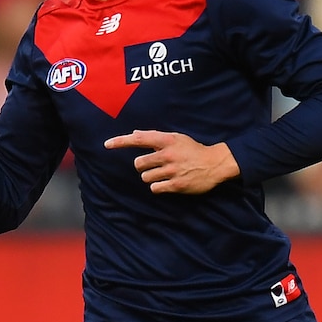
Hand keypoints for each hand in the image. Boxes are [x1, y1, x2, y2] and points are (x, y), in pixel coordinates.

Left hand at [104, 130, 239, 193]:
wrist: (215, 164)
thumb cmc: (193, 149)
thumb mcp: (176, 138)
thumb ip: (155, 136)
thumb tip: (134, 134)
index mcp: (167, 140)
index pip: (139, 139)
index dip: (121, 141)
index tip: (107, 144)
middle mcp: (167, 154)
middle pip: (139, 163)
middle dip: (143, 166)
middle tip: (155, 165)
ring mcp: (172, 170)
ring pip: (146, 177)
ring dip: (152, 177)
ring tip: (165, 173)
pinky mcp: (176, 185)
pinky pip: (155, 188)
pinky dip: (158, 186)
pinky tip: (168, 182)